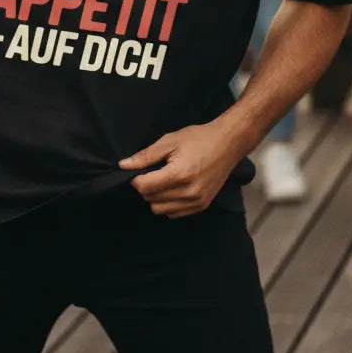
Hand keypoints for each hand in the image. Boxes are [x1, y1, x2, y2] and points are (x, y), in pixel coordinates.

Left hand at [119, 121, 244, 217]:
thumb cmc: (198, 139)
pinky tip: (173, 189)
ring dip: (156, 197)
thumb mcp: (169, 141)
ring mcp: (196, 202)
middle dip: (146, 187)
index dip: (136, 179)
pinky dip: (168, 204)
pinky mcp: (202, 206)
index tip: (138, 171)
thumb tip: (124, 165)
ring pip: (161, 210)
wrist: (227, 144)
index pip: (145, 188)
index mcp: (179, 175)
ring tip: (164, 180)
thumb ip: (146, 156)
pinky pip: (174, 213)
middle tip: (153, 172)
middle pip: (151, 200)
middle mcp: (188, 192)